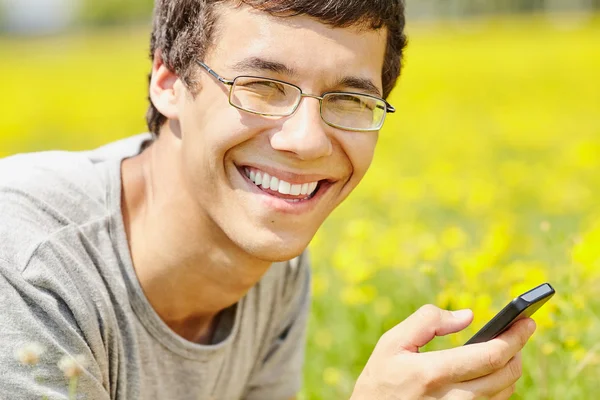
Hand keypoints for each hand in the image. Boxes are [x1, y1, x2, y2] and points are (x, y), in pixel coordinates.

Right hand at [350, 305, 535, 399]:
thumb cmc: (380, 380)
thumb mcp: (391, 343)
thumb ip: (427, 321)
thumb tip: (467, 316)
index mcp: (432, 374)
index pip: (490, 356)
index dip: (514, 338)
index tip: (527, 322)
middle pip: (505, 376)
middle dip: (518, 351)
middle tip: (520, 333)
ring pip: (503, 394)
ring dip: (509, 370)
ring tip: (504, 351)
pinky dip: (498, 387)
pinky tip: (490, 374)